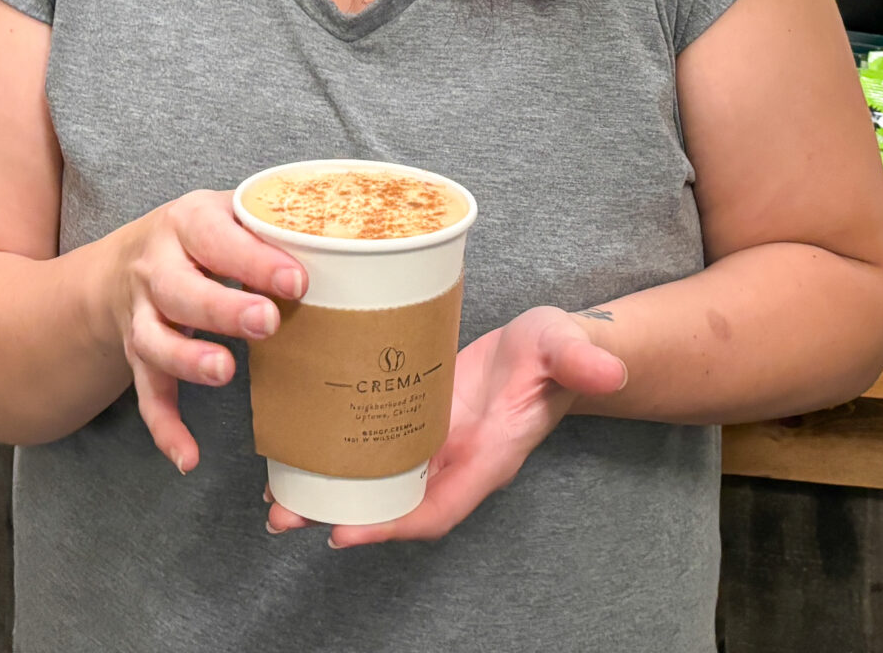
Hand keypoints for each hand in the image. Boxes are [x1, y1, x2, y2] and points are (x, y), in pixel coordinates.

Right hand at [105, 191, 306, 474]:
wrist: (130, 260)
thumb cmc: (204, 236)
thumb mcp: (231, 214)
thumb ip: (275, 226)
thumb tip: (344, 242)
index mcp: (188, 222)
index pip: (218, 237)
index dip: (256, 260)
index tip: (297, 281)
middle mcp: (156, 267)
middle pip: (178, 288)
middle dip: (222, 308)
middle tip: (268, 322)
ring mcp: (142, 313)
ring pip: (153, 340)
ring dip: (187, 358)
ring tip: (225, 372)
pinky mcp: (138, 354)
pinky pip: (147, 393)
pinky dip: (164, 426)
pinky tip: (188, 457)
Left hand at [267, 305, 628, 546]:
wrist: (552, 348)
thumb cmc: (559, 352)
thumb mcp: (565, 347)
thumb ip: (579, 361)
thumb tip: (607, 372)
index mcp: (486, 458)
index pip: (436, 509)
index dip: (391, 526)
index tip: (344, 535)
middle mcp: (454, 461)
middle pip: (392, 505)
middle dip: (340, 517)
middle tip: (283, 516)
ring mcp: (432, 443)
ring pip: (374, 481)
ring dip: (328, 491)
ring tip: (275, 495)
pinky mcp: (416, 417)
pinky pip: (372, 448)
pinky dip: (337, 454)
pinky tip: (300, 447)